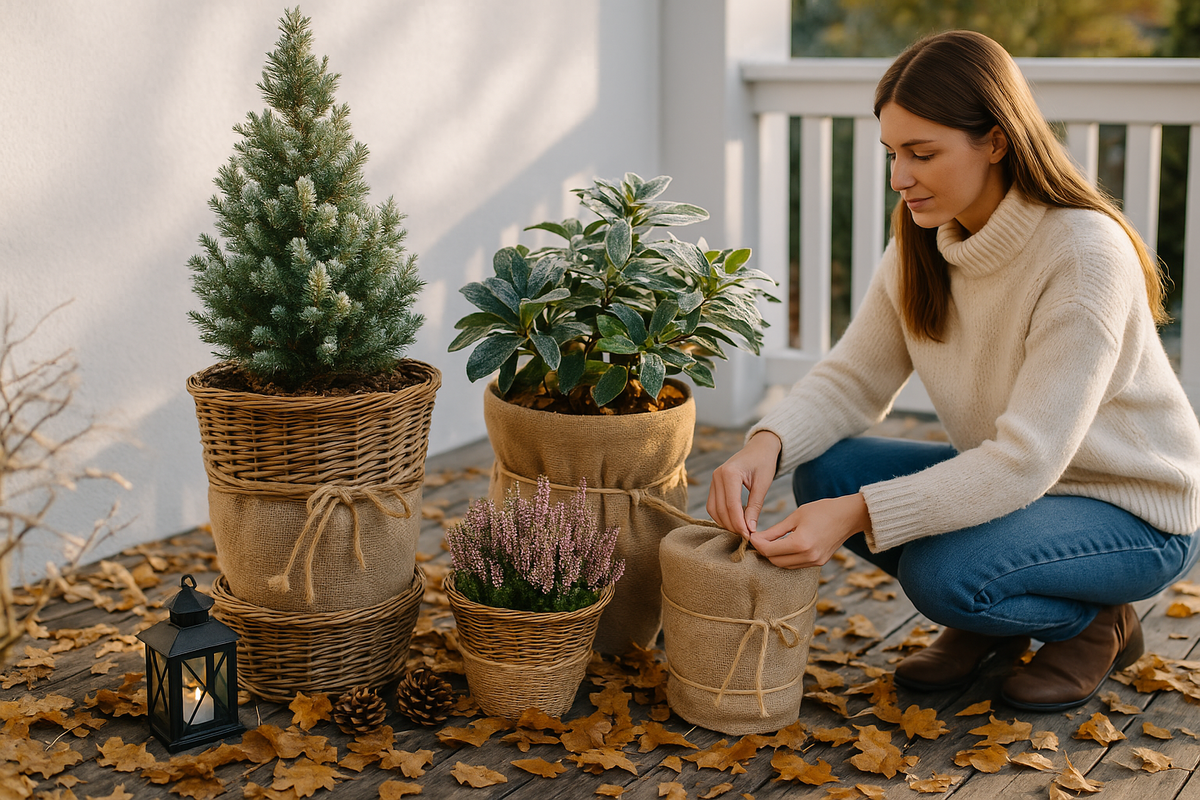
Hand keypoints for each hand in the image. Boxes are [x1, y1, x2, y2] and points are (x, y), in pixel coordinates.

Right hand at [706, 431, 781, 537]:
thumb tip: (750, 529)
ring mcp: (713, 479)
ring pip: (713, 509)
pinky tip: (735, 521)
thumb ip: (755, 506)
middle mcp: (717, 475)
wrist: (759, 447)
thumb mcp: (763, 484)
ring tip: (741, 530)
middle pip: (720, 509)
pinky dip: (721, 516)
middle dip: (732, 525)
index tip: (748, 536)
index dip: (738, 523)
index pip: (731, 504)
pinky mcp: (714, 484)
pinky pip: (713, 505)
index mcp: (730, 473)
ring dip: (725, 522)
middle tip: (746, 537)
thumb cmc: (764, 462)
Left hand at [749, 493, 869, 568]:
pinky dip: (786, 558)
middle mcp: (808, 556)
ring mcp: (815, 562)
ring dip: (774, 556)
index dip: (757, 544)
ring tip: (768, 542)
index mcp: (801, 543)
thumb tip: (756, 537)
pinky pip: (796, 565)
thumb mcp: (795, 516)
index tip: (752, 536)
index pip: (770, 550)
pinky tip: (783, 547)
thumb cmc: (822, 510)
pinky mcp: (819, 563)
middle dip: (764, 551)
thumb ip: (775, 530)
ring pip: (785, 565)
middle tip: (758, 539)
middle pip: (775, 561)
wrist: (849, 516)